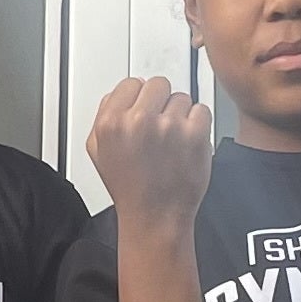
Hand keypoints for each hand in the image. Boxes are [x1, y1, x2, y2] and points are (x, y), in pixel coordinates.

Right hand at [86, 76, 212, 234]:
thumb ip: (104, 117)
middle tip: (160, 128)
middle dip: (161, 103)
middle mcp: (137, 121)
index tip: (143, 113)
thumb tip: (119, 94)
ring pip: (181, 98)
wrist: (155, 218)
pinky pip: (201, 110)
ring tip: (172, 142)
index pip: (131, 83)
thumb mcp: (99, 153)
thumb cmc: (131, 189)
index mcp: (110, 123)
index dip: (139, 98)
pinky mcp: (194, 133)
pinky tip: (186, 145)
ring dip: (180, 115)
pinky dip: (198, 126)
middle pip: (158, 84)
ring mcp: (168, 126)